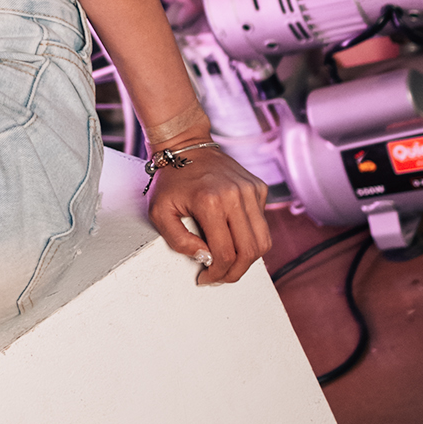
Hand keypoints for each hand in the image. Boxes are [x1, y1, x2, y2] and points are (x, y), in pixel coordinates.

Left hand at [147, 143, 271, 284]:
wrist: (186, 146)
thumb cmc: (171, 179)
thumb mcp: (159, 212)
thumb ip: (178, 241)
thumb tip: (205, 257)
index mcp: (210, 202)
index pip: (224, 253)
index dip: (217, 273)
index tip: (206, 277)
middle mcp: (235, 195)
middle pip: (249, 251)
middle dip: (236, 272)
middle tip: (221, 277)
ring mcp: (250, 190)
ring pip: (263, 240)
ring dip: (249, 258)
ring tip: (230, 262)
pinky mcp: (258, 187)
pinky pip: (262, 223)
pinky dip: (251, 236)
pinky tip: (233, 235)